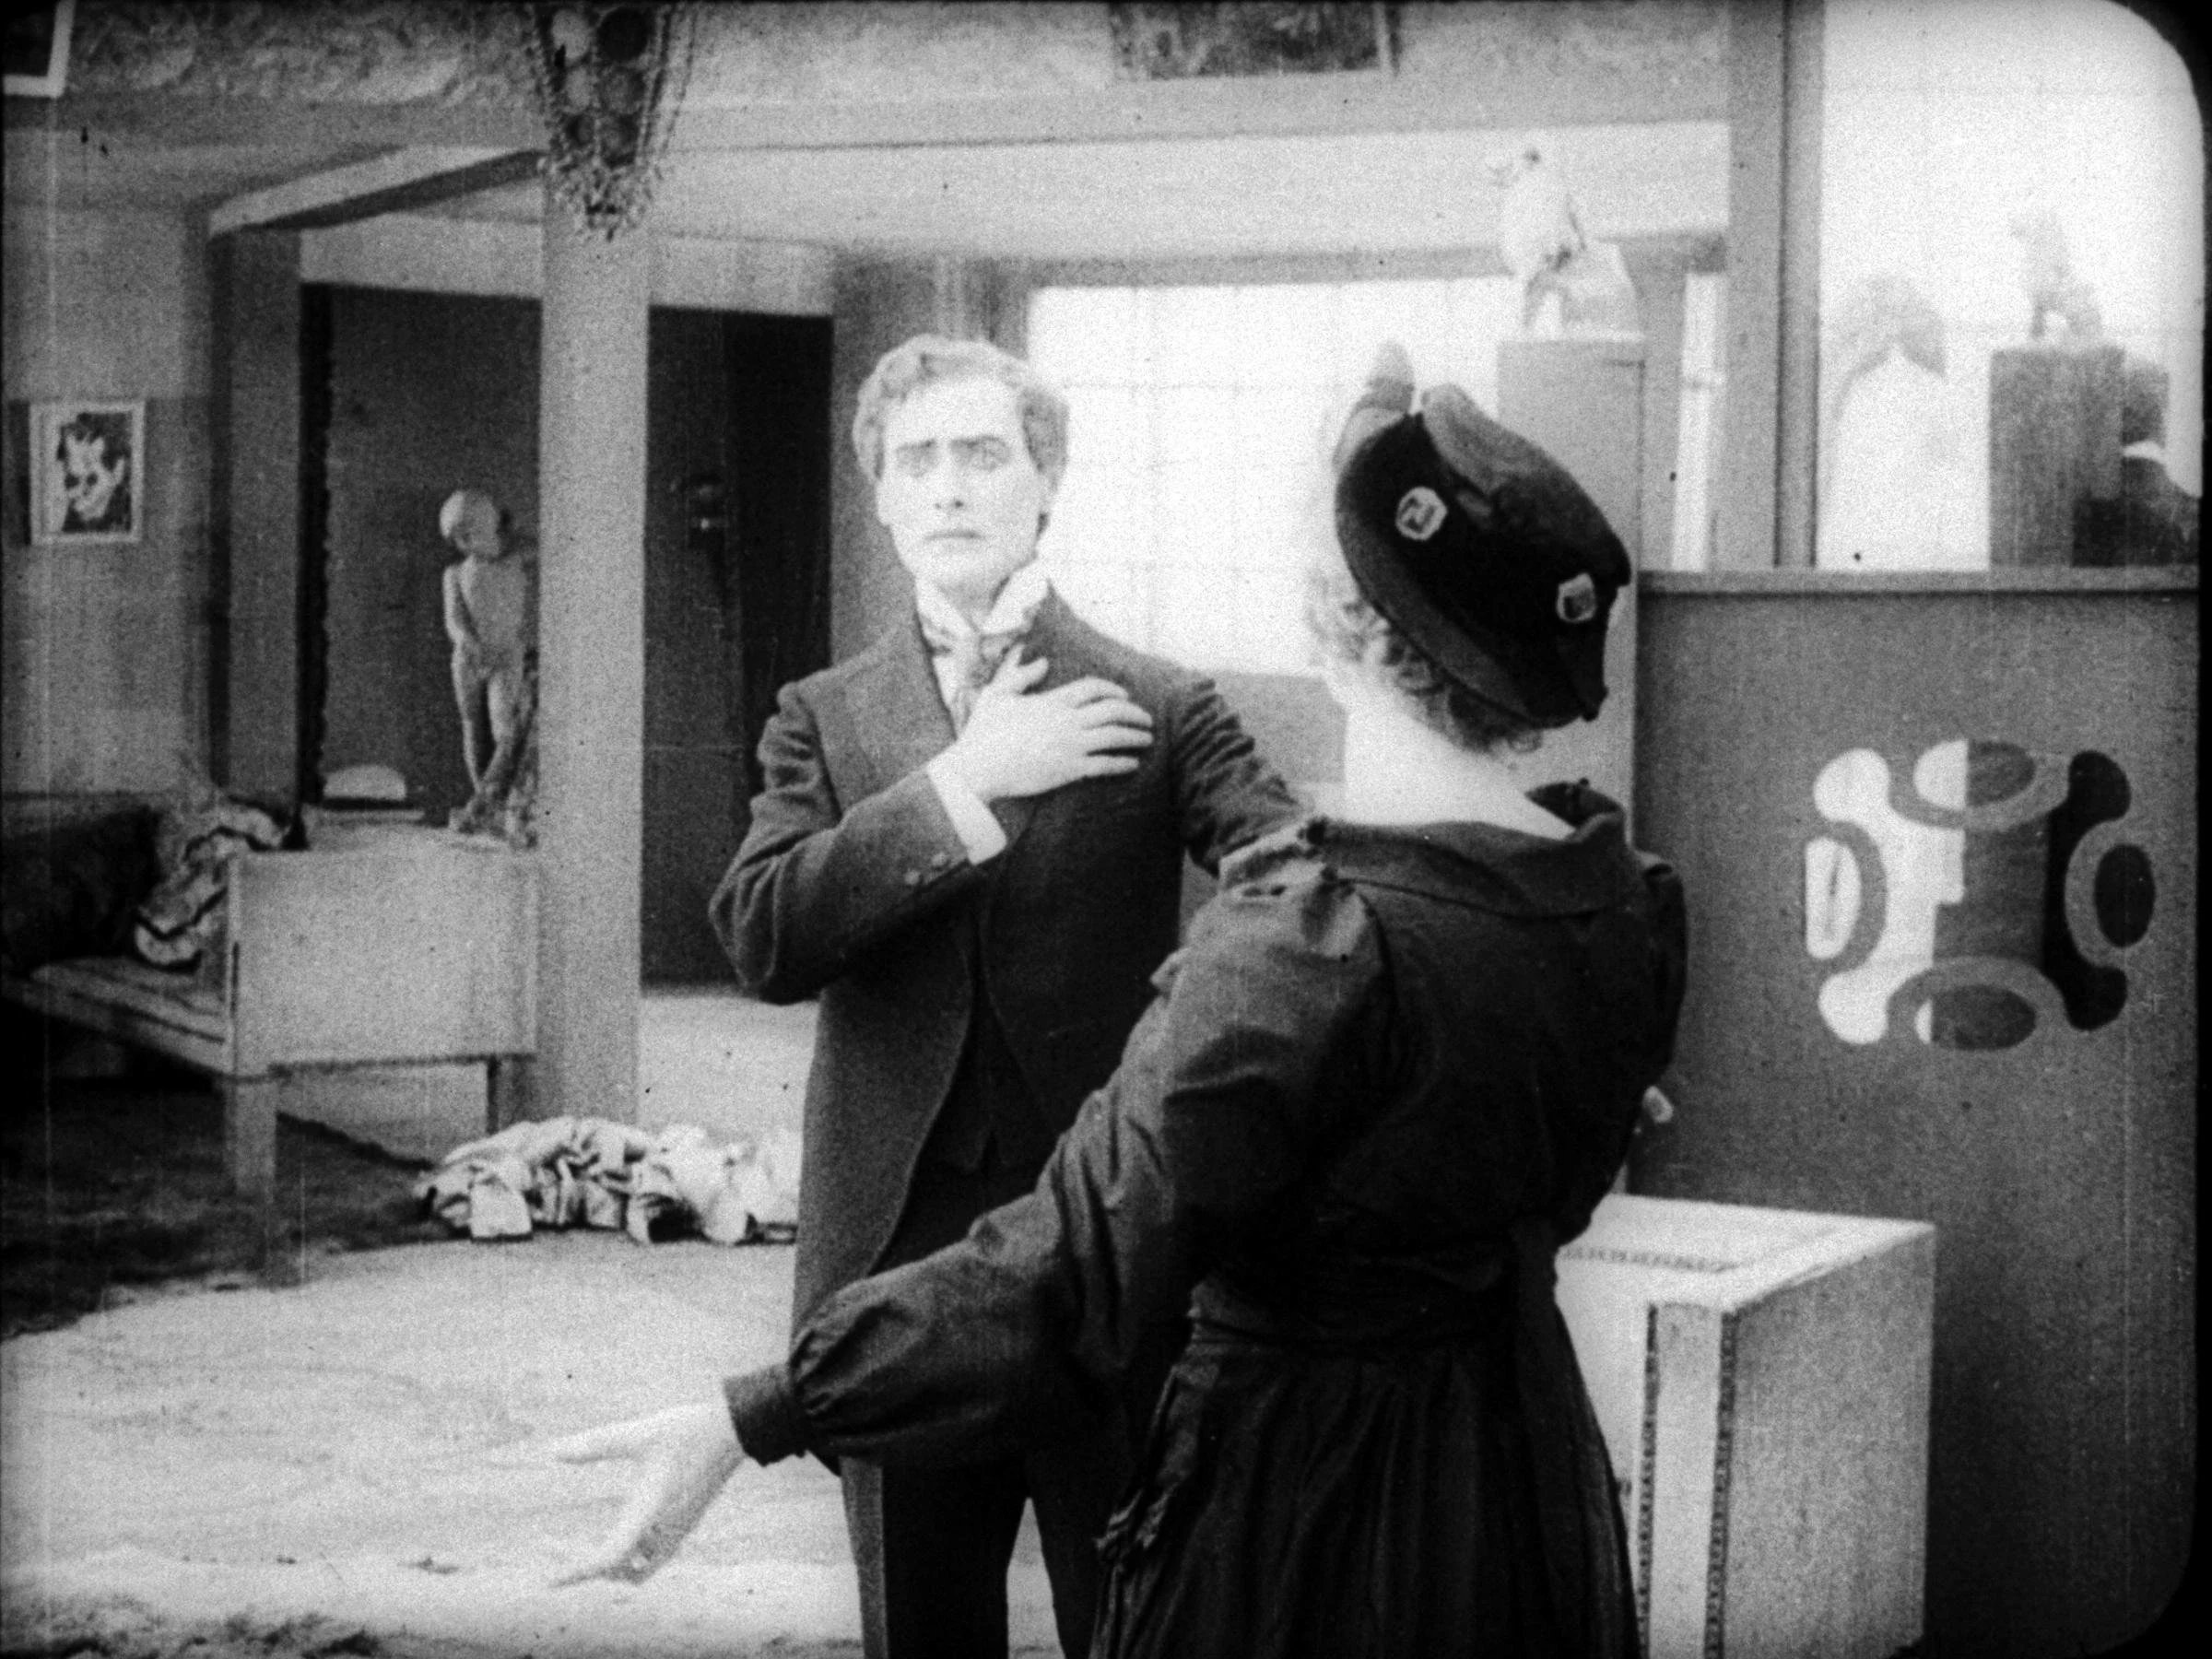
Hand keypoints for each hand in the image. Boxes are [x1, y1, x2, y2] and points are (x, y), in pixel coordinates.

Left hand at [543, 1399, 745, 1587]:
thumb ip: (598, 1443)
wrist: (737, 1428)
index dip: (577, 1571)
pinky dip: (634, 1555)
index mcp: (650, 1513)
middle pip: (624, 1572)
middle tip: (562, 1559)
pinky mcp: (688, 1520)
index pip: (608, 1557)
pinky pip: (656, 1554)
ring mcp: (680, 1527)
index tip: (552, 1579)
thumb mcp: (640, 1433)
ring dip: (616, 1566)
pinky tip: (624, 1529)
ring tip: (589, 1551)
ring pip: (643, 1567)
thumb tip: (553, 1451)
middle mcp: (666, 1529)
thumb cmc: (689, 1429)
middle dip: (593, 1571)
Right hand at [943, 650, 1154, 802]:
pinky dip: (1123, 763)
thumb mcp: (997, 694)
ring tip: (1147, 739)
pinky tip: (1133, 764)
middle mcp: (1067, 720)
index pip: (1093, 688)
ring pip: (1115, 736)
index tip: (1125, 695)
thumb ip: (1020, 674)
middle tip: (1146, 719)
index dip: (1113, 689)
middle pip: (1113, 710)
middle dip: (1134, 713)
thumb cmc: (983, 732)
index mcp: (1052, 700)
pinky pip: (1105, 764)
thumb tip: (1040, 660)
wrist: (978, 769)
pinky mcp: (1070, 769)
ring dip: (1136, 736)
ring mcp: (1071, 745)